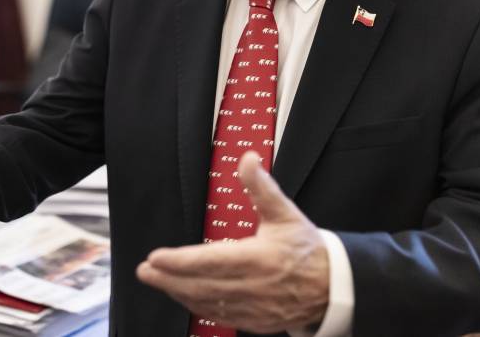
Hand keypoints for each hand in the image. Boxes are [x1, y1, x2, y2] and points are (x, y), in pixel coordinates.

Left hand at [136, 151, 328, 332]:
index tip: (156, 257)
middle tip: (144, 271)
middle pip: (201, 286)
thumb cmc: (306, 248)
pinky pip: (220, 316)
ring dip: (179, 293)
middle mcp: (254, 287)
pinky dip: (198, 306)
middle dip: (168, 279)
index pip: (210, 262)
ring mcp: (255, 308)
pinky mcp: (257, 322)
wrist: (335, 285)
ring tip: (157, 281)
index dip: (180, 261)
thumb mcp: (284, 213)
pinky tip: (184, 297)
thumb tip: (247, 159)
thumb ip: (261, 187)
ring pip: (207, 303)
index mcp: (259, 259)